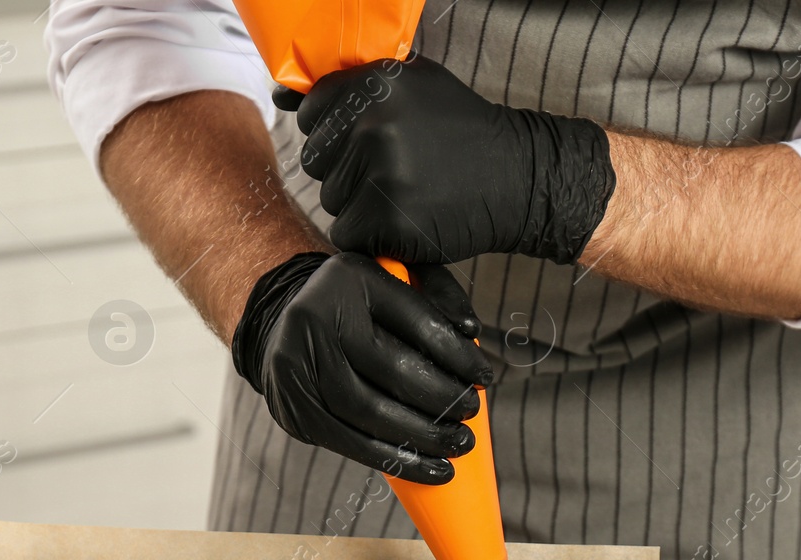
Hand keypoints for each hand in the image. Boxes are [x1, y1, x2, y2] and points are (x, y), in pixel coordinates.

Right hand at [231, 251, 490, 484]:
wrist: (286, 324)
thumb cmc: (360, 306)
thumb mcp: (398, 279)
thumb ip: (439, 295)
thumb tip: (471, 334)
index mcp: (351, 277)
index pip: (417, 322)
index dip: (457, 355)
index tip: (484, 378)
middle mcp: (316, 315)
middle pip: (391, 369)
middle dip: (441, 400)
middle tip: (469, 417)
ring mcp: (295, 363)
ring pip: (368, 411)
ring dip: (420, 436)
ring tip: (456, 446)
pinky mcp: (291, 406)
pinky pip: (347, 441)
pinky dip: (391, 458)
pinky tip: (426, 467)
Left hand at [274, 54, 614, 264]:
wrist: (520, 179)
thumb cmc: (461, 134)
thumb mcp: (412, 88)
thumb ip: (349, 87)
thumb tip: (280, 95)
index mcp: (375, 83)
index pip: (312, 114)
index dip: (338, 134)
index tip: (374, 142)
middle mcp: (373, 122)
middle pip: (316, 161)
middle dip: (348, 171)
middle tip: (399, 171)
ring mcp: (379, 171)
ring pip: (331, 200)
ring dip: (361, 205)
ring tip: (410, 193)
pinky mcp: (385, 217)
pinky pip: (347, 234)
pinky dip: (372, 236)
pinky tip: (409, 219)